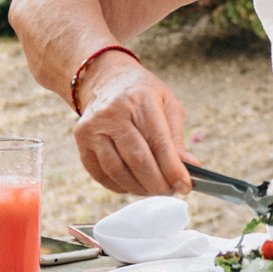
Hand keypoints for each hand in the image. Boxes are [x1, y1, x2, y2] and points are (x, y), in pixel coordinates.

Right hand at [73, 54, 191, 196]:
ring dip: (139, 188)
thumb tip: (191, 167)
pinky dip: (119, 186)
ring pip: (116, 170)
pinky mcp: (81, 141)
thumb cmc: (143, 94)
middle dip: (157, 182)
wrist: (106, 80)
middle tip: (171, 191)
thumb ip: (177, 137)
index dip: (172, 168)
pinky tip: (134, 185)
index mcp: (140, 100)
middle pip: (136, 159)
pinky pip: (101, 174)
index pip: (158, 141)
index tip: (185, 186)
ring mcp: (93, 128)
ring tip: (154, 190)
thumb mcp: (167, 104)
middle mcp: (112, 114)